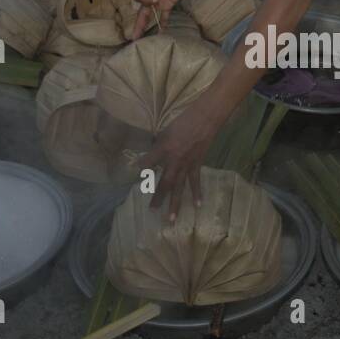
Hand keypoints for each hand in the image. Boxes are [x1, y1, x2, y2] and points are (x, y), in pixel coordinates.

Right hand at [129, 0, 195, 39]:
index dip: (145, 1)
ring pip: (150, 16)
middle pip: (141, 12)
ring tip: (142, 39)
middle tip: (134, 37)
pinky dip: (162, 24)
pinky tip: (161, 34)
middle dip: (138, 24)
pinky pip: (164, 16)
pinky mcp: (168, 4)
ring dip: (147, 27)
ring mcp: (158, 1)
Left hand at [137, 99, 226, 221]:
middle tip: (152, 210)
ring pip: (179, 187)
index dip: (140, 167)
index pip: (148, 162)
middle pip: (164, 182)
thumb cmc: (183, 121)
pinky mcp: (196, 165)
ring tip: (171, 218)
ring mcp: (186, 165)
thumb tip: (153, 155)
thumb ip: (159, 145)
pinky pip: (195, 182)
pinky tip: (197, 205)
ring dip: (175, 203)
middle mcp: (174, 160)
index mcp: (163, 149)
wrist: (205, 119)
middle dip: (158, 197)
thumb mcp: (165, 131)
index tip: (134, 173)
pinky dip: (197, 194)